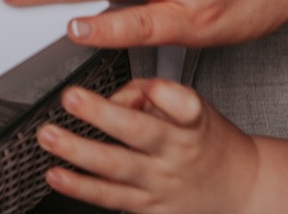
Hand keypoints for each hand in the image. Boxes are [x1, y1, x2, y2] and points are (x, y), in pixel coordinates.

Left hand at [38, 78, 256, 212]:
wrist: (238, 187)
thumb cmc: (206, 141)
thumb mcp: (193, 107)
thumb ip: (151, 94)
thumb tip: (114, 98)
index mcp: (189, 125)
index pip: (182, 106)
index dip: (164, 94)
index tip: (146, 85)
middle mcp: (174, 155)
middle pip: (137, 135)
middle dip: (100, 115)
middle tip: (70, 98)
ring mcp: (160, 186)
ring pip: (116, 172)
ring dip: (78, 154)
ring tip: (50, 139)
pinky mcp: (149, 209)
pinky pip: (111, 200)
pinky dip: (82, 189)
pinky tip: (58, 176)